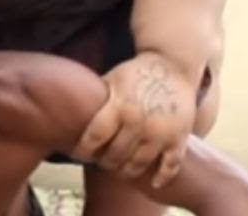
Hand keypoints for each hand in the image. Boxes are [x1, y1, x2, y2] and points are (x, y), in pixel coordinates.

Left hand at [73, 51, 196, 187]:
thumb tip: (69, 110)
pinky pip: (170, 166)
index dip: (83, 151)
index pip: (94, 138)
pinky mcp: (179, 138)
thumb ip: (97, 98)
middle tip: (100, 162)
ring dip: (126, 171)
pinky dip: (161, 177)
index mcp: (119, 106)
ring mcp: (160, 132)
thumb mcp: (112, 79)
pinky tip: (153, 182)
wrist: (174, 64)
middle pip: (114, 156)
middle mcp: (139, 121)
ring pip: (138, 165)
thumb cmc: (137, 73)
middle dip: (104, 162)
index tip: (78, 154)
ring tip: (120, 168)